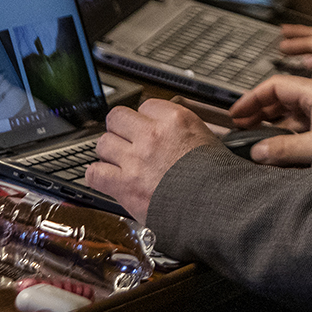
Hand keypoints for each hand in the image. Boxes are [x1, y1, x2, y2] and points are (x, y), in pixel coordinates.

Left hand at [86, 98, 221, 224]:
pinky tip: (107, 178)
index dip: (145, 118)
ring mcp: (135, 160)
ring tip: (118, 161)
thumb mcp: (207, 139)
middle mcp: (152, 135)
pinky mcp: (124, 185)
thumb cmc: (217, 178)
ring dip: (109, 152)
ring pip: (103, 143)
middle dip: (121, 129)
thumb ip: (182, 131)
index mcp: (175, 120)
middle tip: (126, 140)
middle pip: (117, 117)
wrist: (216, 205)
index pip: (145, 105)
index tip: (146, 127)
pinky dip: (98, 176)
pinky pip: (94, 173)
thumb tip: (170, 131)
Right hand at [227, 74, 311, 166]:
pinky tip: (275, 145)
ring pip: (290, 112)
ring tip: (252, 134)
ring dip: (270, 122)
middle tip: (240, 124)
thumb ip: (285, 149)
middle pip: (280, 98)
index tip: (236, 112)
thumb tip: (258, 152)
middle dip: (258, 110)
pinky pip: (300, 125)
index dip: (252, 98)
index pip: (275, 86)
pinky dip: (284, 132)